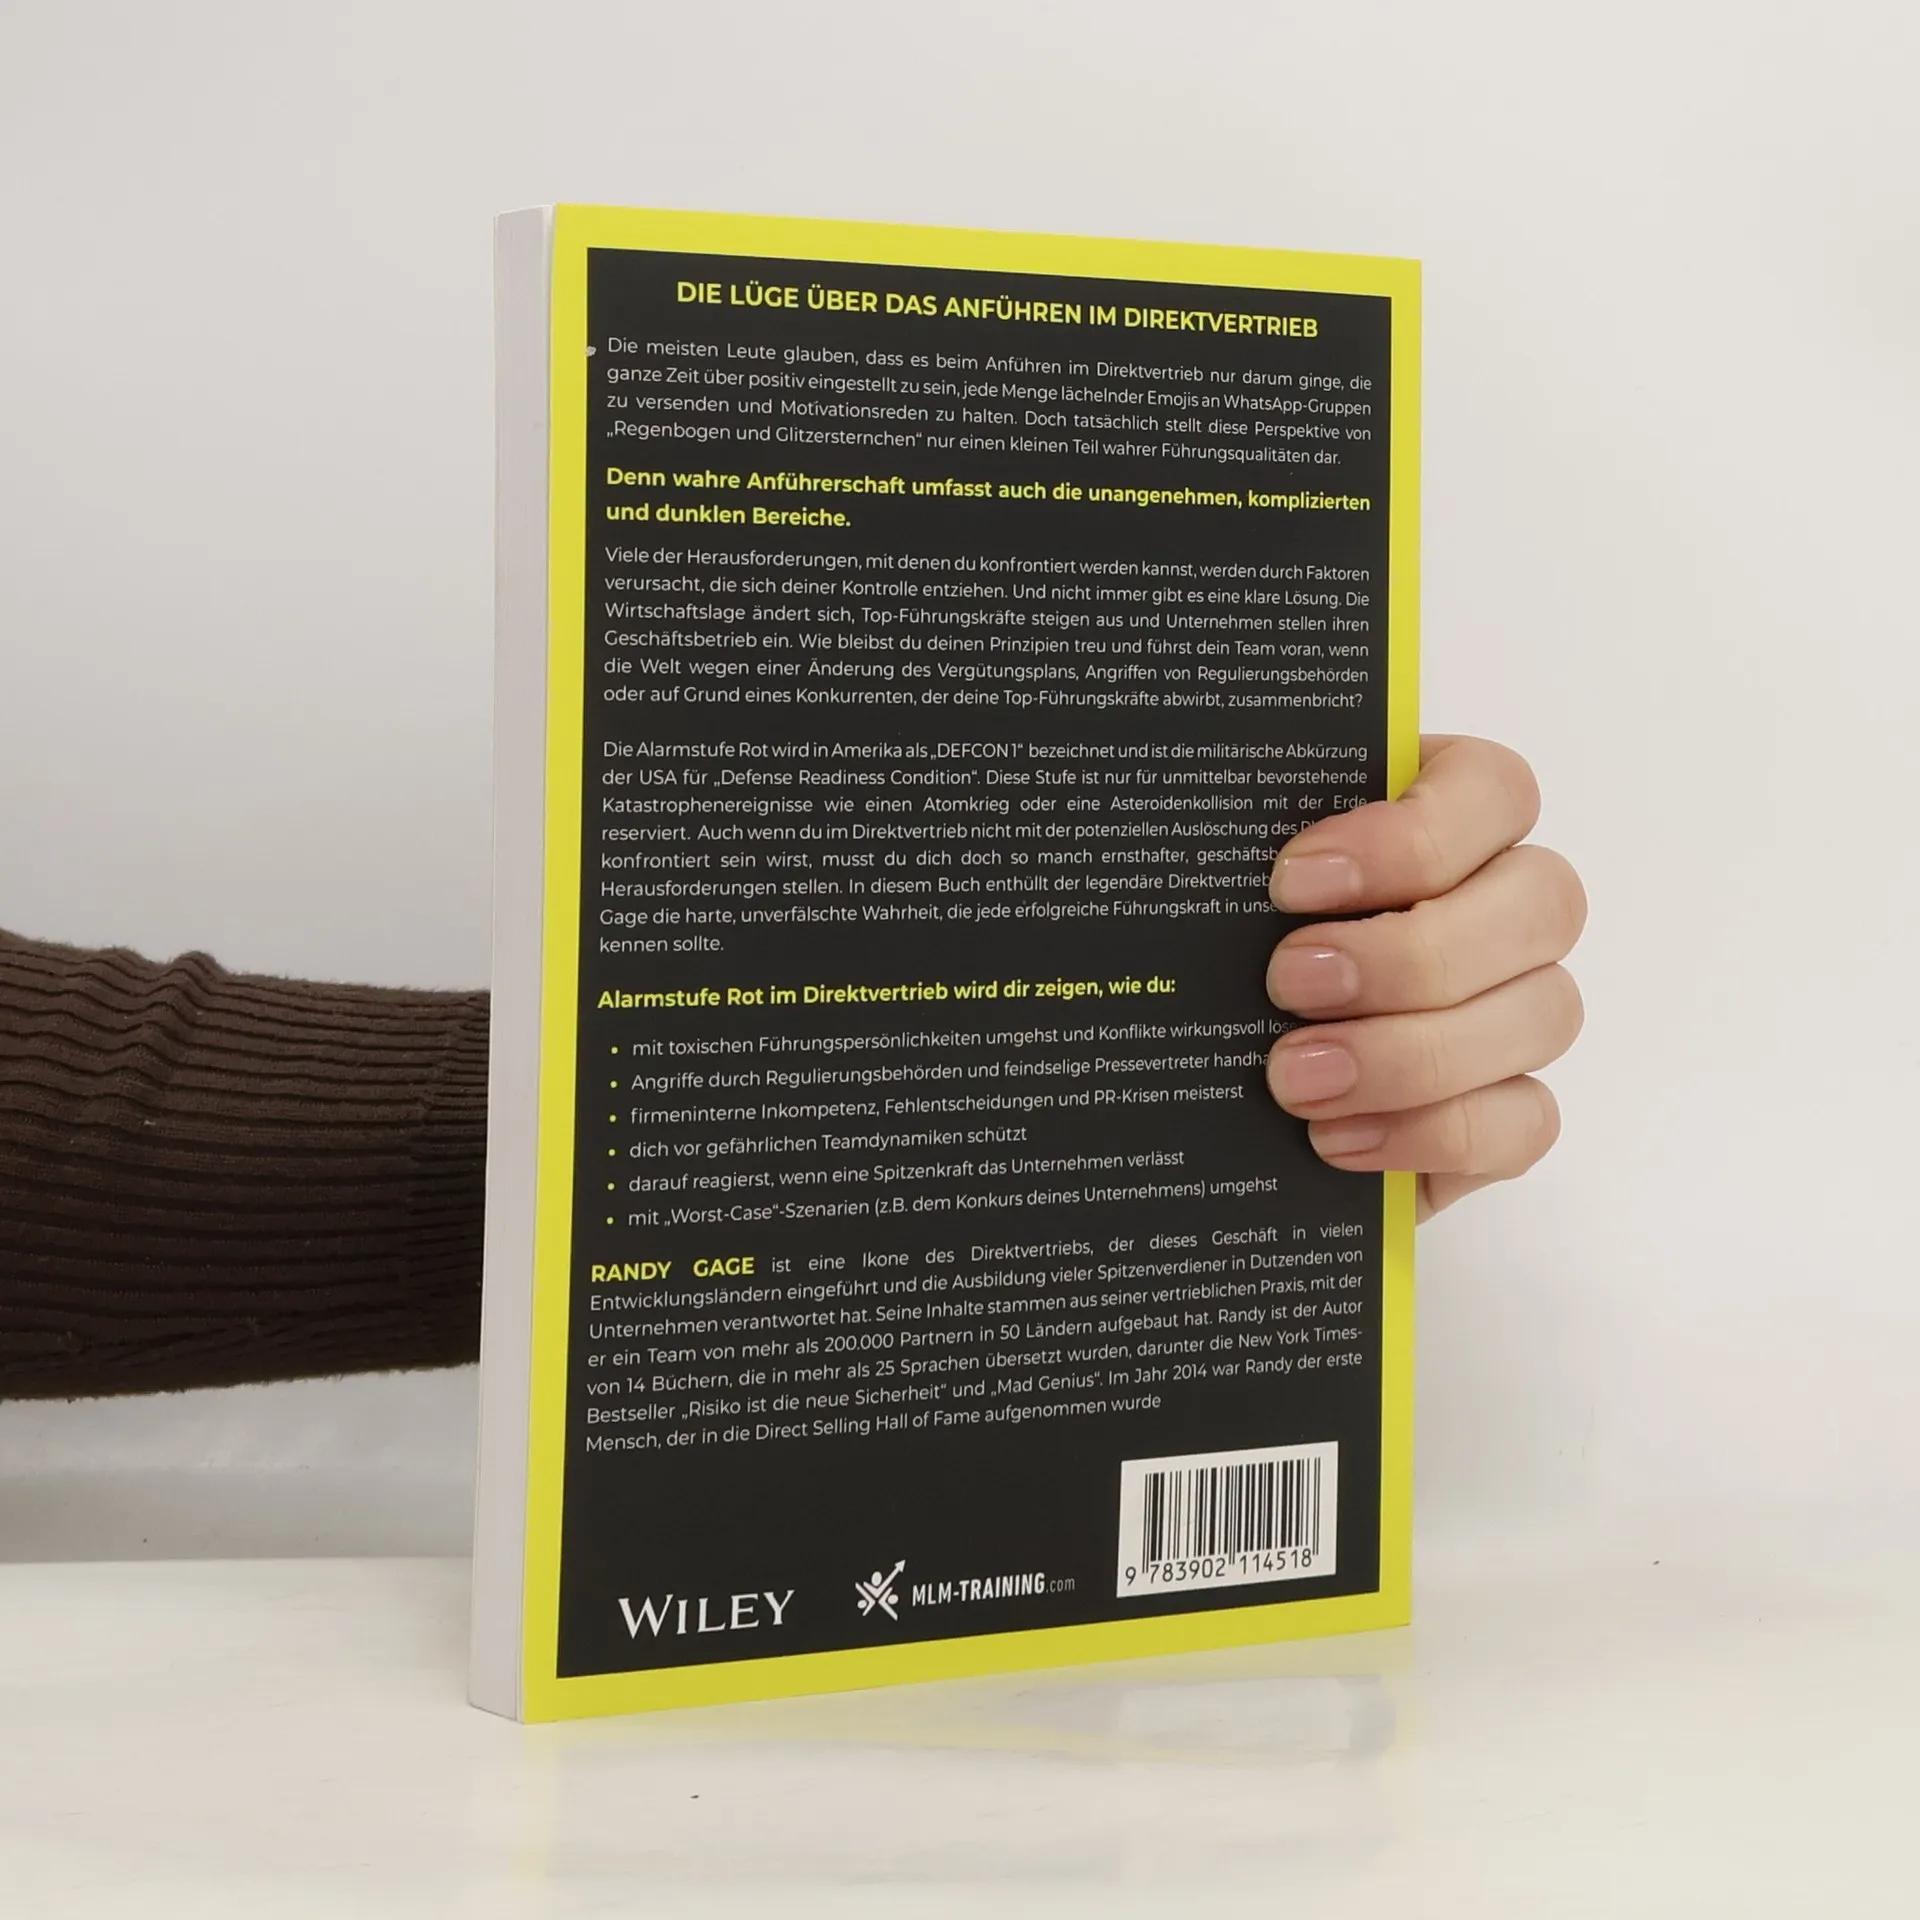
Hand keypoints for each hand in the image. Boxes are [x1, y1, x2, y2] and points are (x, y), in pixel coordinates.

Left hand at [1264, 736, 1584, 1219]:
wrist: (1207, 1068)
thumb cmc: (1233, 946)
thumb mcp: (1231, 883)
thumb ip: (1243, 851)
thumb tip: (1223, 849)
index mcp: (1450, 815)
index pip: (1494, 789)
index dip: (1408, 836)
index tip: (1292, 883)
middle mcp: (1507, 904)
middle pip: (1541, 902)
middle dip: (1409, 953)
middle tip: (1290, 984)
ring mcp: (1522, 1008)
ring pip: (1544, 1013)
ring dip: (1411, 1053)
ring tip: (1295, 1077)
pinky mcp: (1508, 1109)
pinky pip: (1527, 1120)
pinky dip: (1432, 1132)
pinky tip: (1337, 1139)